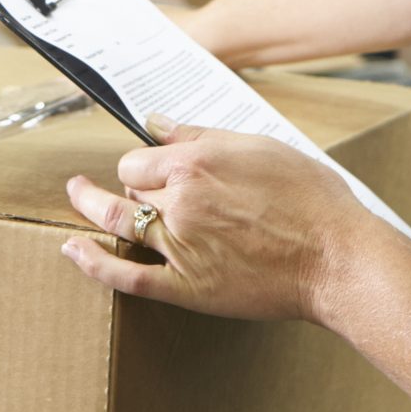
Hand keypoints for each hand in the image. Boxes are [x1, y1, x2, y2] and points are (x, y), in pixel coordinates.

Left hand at [60, 117, 391, 323]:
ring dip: (92, 209)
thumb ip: (201, 136)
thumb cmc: (312, 200)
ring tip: (78, 197)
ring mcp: (180, 247)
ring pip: (122, 223)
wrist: (337, 258)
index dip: (142, 163)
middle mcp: (181, 202)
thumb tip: (158, 124)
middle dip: (135, 187)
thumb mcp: (261, 147)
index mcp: (197, 164)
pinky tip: (72, 250)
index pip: (138, 159)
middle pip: (131, 189)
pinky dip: (94, 263)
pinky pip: (127, 276)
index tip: (148, 167)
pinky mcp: (186, 287)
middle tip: (142, 188)